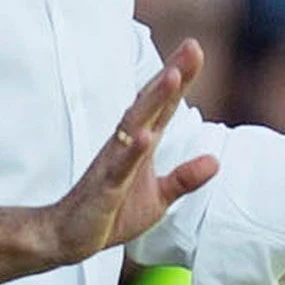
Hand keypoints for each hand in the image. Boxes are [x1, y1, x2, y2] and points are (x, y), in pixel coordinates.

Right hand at [39, 39, 221, 266]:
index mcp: (142, 144)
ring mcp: (114, 163)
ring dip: (153, 100)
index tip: (195, 48)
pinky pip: (119, 166)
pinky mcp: (104, 187)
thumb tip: (216, 160)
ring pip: (134, 125)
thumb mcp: (159, 199)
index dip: (181, 78)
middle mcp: (126, 145)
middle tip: (191, 47)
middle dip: (171, 75)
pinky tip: (146, 135)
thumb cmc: (111, 212)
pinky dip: (133, 150)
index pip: (164, 106)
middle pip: (151, 103)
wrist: (69, 236)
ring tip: (172, 76)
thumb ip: (185, 178)